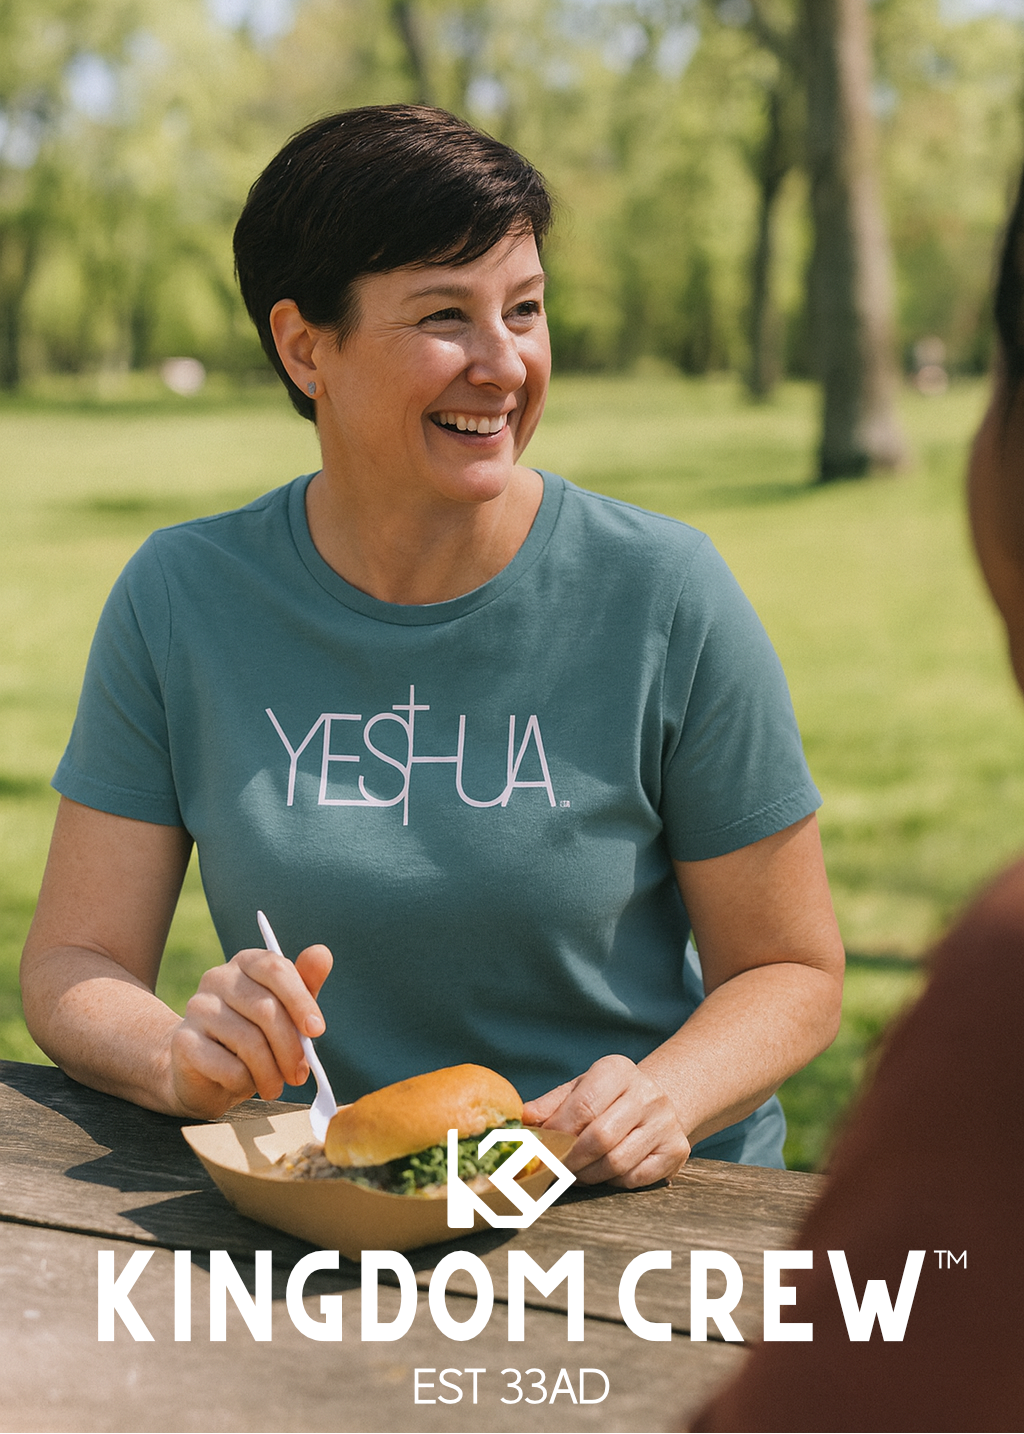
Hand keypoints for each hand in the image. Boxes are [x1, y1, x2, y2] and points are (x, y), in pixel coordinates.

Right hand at [168, 943, 332, 1116]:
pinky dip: (245, 1082)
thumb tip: (322, 953)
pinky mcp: (184, 1041)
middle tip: (300, 1074)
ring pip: (250, 1042)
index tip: (317, 1031)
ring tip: (275, 1085)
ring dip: (271, 1072)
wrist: (204, 1072)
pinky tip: (245, 1083)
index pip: (275, 968)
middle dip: (291, 1048)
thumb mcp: (285, 1012)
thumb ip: (305, 985)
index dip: (301, 1001)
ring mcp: (197, 1008)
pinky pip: (229, 1067)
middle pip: (266, 1009)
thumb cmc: (254, 1036)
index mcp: (246, 963)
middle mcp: (217, 978)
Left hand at [522, 1054, 689, 1188]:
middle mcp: (646, 1093)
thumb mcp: (578, 1090)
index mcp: (617, 1070)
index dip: (558, 1134)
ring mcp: (666, 1121)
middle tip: (555, 1170)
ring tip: (576, 1173)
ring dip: (589, 1175)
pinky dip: (613, 1181)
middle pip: (600, 1138)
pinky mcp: (677, 1149)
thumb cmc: (607, 1098)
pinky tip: (604, 1173)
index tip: (540, 1151)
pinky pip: (636, 1178)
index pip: (583, 1107)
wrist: (657, 1100)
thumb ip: (550, 1105)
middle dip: (571, 1160)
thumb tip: (523, 1120)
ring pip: (617, 1162)